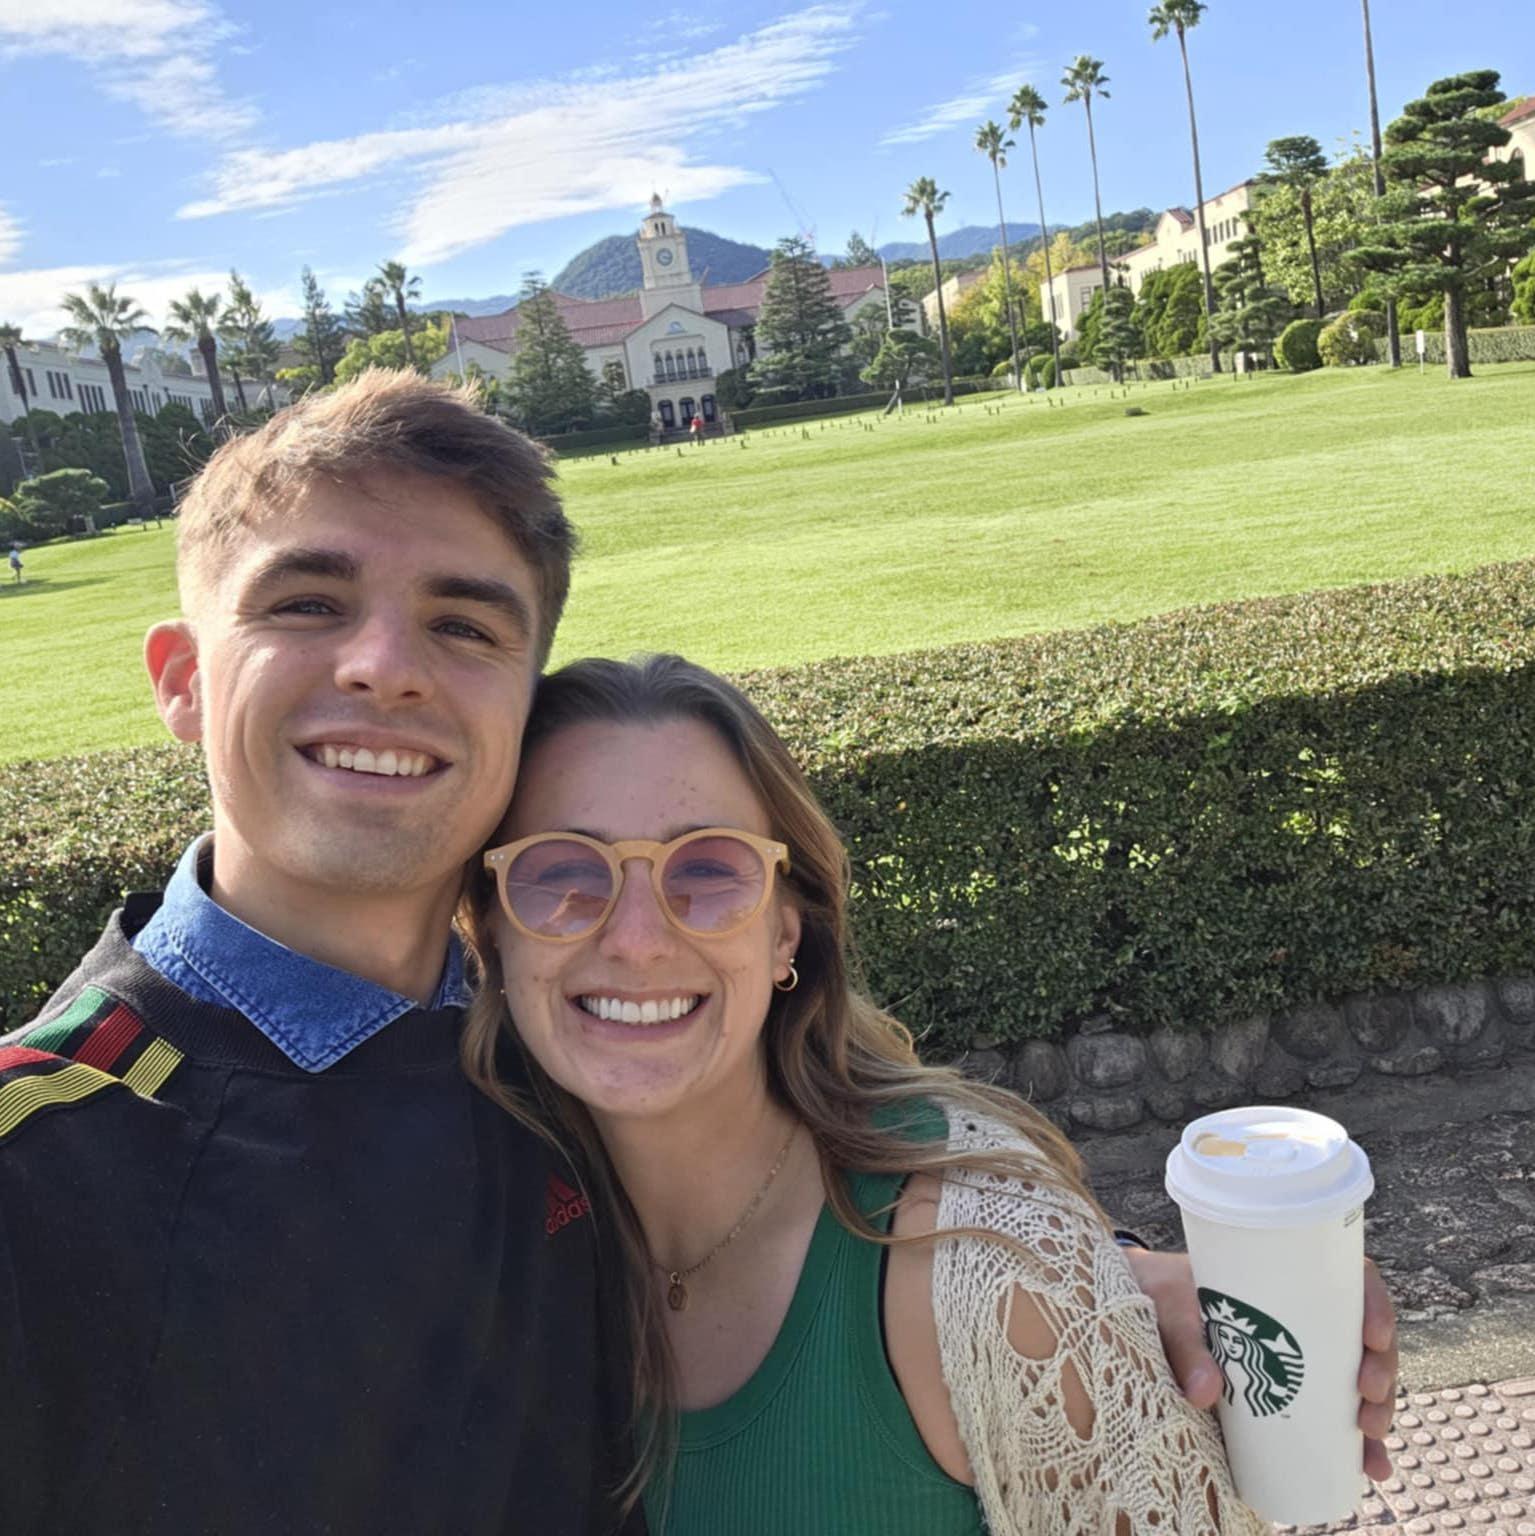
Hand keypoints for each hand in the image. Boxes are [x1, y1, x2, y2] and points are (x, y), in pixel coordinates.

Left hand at [1123, 1248, 1398, 1480]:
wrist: (1140, 1307)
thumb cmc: (1160, 1293)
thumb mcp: (1168, 1308)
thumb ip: (1184, 1346)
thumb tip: (1205, 1395)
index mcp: (1285, 1274)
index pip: (1349, 1278)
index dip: (1375, 1304)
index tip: (1374, 1337)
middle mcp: (1304, 1313)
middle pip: (1364, 1334)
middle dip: (1381, 1369)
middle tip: (1367, 1397)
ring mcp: (1302, 1352)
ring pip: (1360, 1375)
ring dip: (1378, 1409)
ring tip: (1370, 1442)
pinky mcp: (1291, 1388)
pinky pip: (1337, 1413)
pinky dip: (1358, 1441)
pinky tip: (1370, 1467)